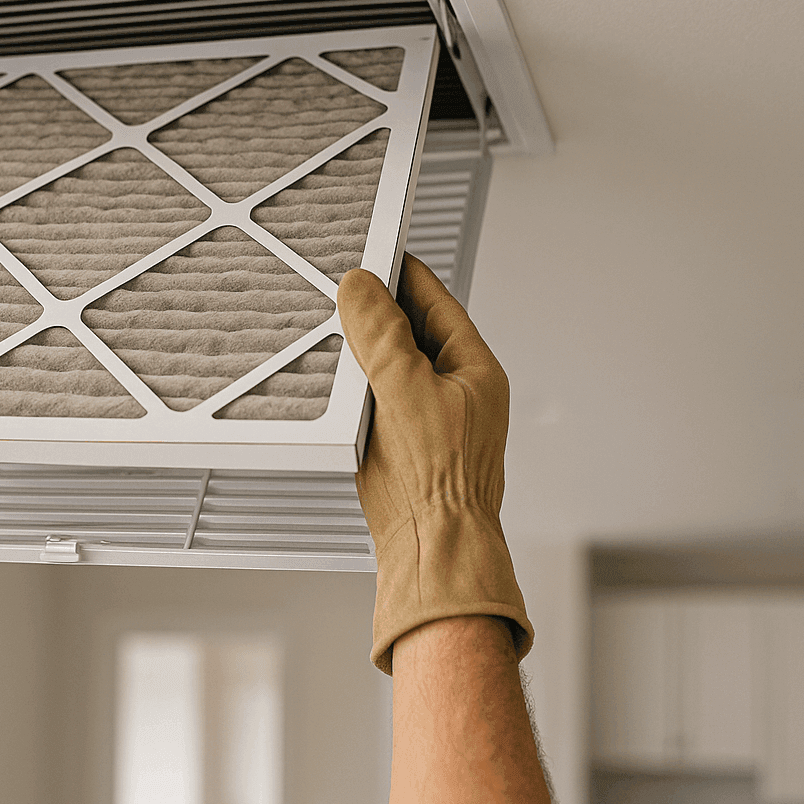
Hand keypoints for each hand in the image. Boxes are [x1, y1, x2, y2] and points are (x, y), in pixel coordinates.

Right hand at [336, 255, 531, 671]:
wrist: (432, 552)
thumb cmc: (438, 485)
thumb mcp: (405, 390)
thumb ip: (382, 334)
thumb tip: (360, 287)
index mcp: (474, 371)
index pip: (436, 302)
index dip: (403, 274)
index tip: (374, 251)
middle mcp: (456, 393)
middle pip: (411, 333)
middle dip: (375, 313)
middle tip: (338, 291)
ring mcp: (431, 422)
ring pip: (390, 369)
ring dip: (361, 354)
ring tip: (329, 334)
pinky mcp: (403, 448)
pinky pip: (374, 403)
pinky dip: (353, 391)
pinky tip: (330, 390)